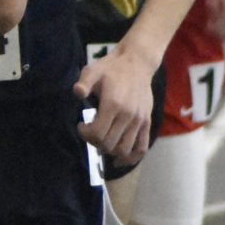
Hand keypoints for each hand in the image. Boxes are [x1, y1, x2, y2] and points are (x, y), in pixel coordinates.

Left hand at [74, 48, 152, 166]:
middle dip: (94, 142)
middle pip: (108, 144)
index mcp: (113, 104)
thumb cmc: (111, 68)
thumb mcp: (93, 70)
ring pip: (123, 150)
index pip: (97, 133)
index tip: (81, 125)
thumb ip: (84, 82)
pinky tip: (119, 160)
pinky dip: (131, 158)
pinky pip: (142, 147)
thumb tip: (77, 92)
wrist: (137, 63)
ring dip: (110, 151)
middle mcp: (128, 115)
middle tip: (90, 132)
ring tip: (103, 140)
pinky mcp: (147, 122)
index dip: (85, 134)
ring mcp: (139, 120)